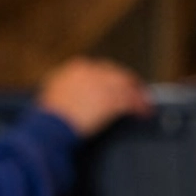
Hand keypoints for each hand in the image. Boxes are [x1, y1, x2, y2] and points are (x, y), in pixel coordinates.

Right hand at [36, 58, 151, 136]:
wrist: (50, 127)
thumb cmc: (50, 118)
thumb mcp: (56, 96)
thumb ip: (69, 90)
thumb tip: (79, 96)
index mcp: (76, 68)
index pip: (102, 69)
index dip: (113, 78)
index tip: (119, 85)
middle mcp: (91, 72)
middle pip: (117, 74)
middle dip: (129, 85)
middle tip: (138, 94)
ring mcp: (101, 85)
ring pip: (127, 87)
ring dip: (138, 97)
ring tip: (145, 105)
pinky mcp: (110, 100)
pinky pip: (131, 101)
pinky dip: (139, 107)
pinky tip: (144, 113)